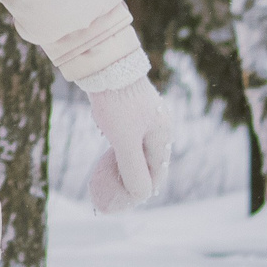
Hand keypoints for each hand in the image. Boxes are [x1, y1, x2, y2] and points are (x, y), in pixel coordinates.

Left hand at [86, 75, 172, 212]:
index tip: (124, 202)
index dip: (141, 190)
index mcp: (161, 135)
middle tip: (114, 191)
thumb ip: (133, 168)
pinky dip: (119, 146)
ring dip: (125, 162)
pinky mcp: (129, 107)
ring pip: (136, 146)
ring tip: (109, 174)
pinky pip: (127, 134)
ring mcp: (143, 115)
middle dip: (132, 177)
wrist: (105, 63)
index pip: (156, 173)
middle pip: (147, 161)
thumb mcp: (125, 140)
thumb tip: (141, 195)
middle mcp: (157, 125)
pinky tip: (107, 147)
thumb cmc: (118, 103)